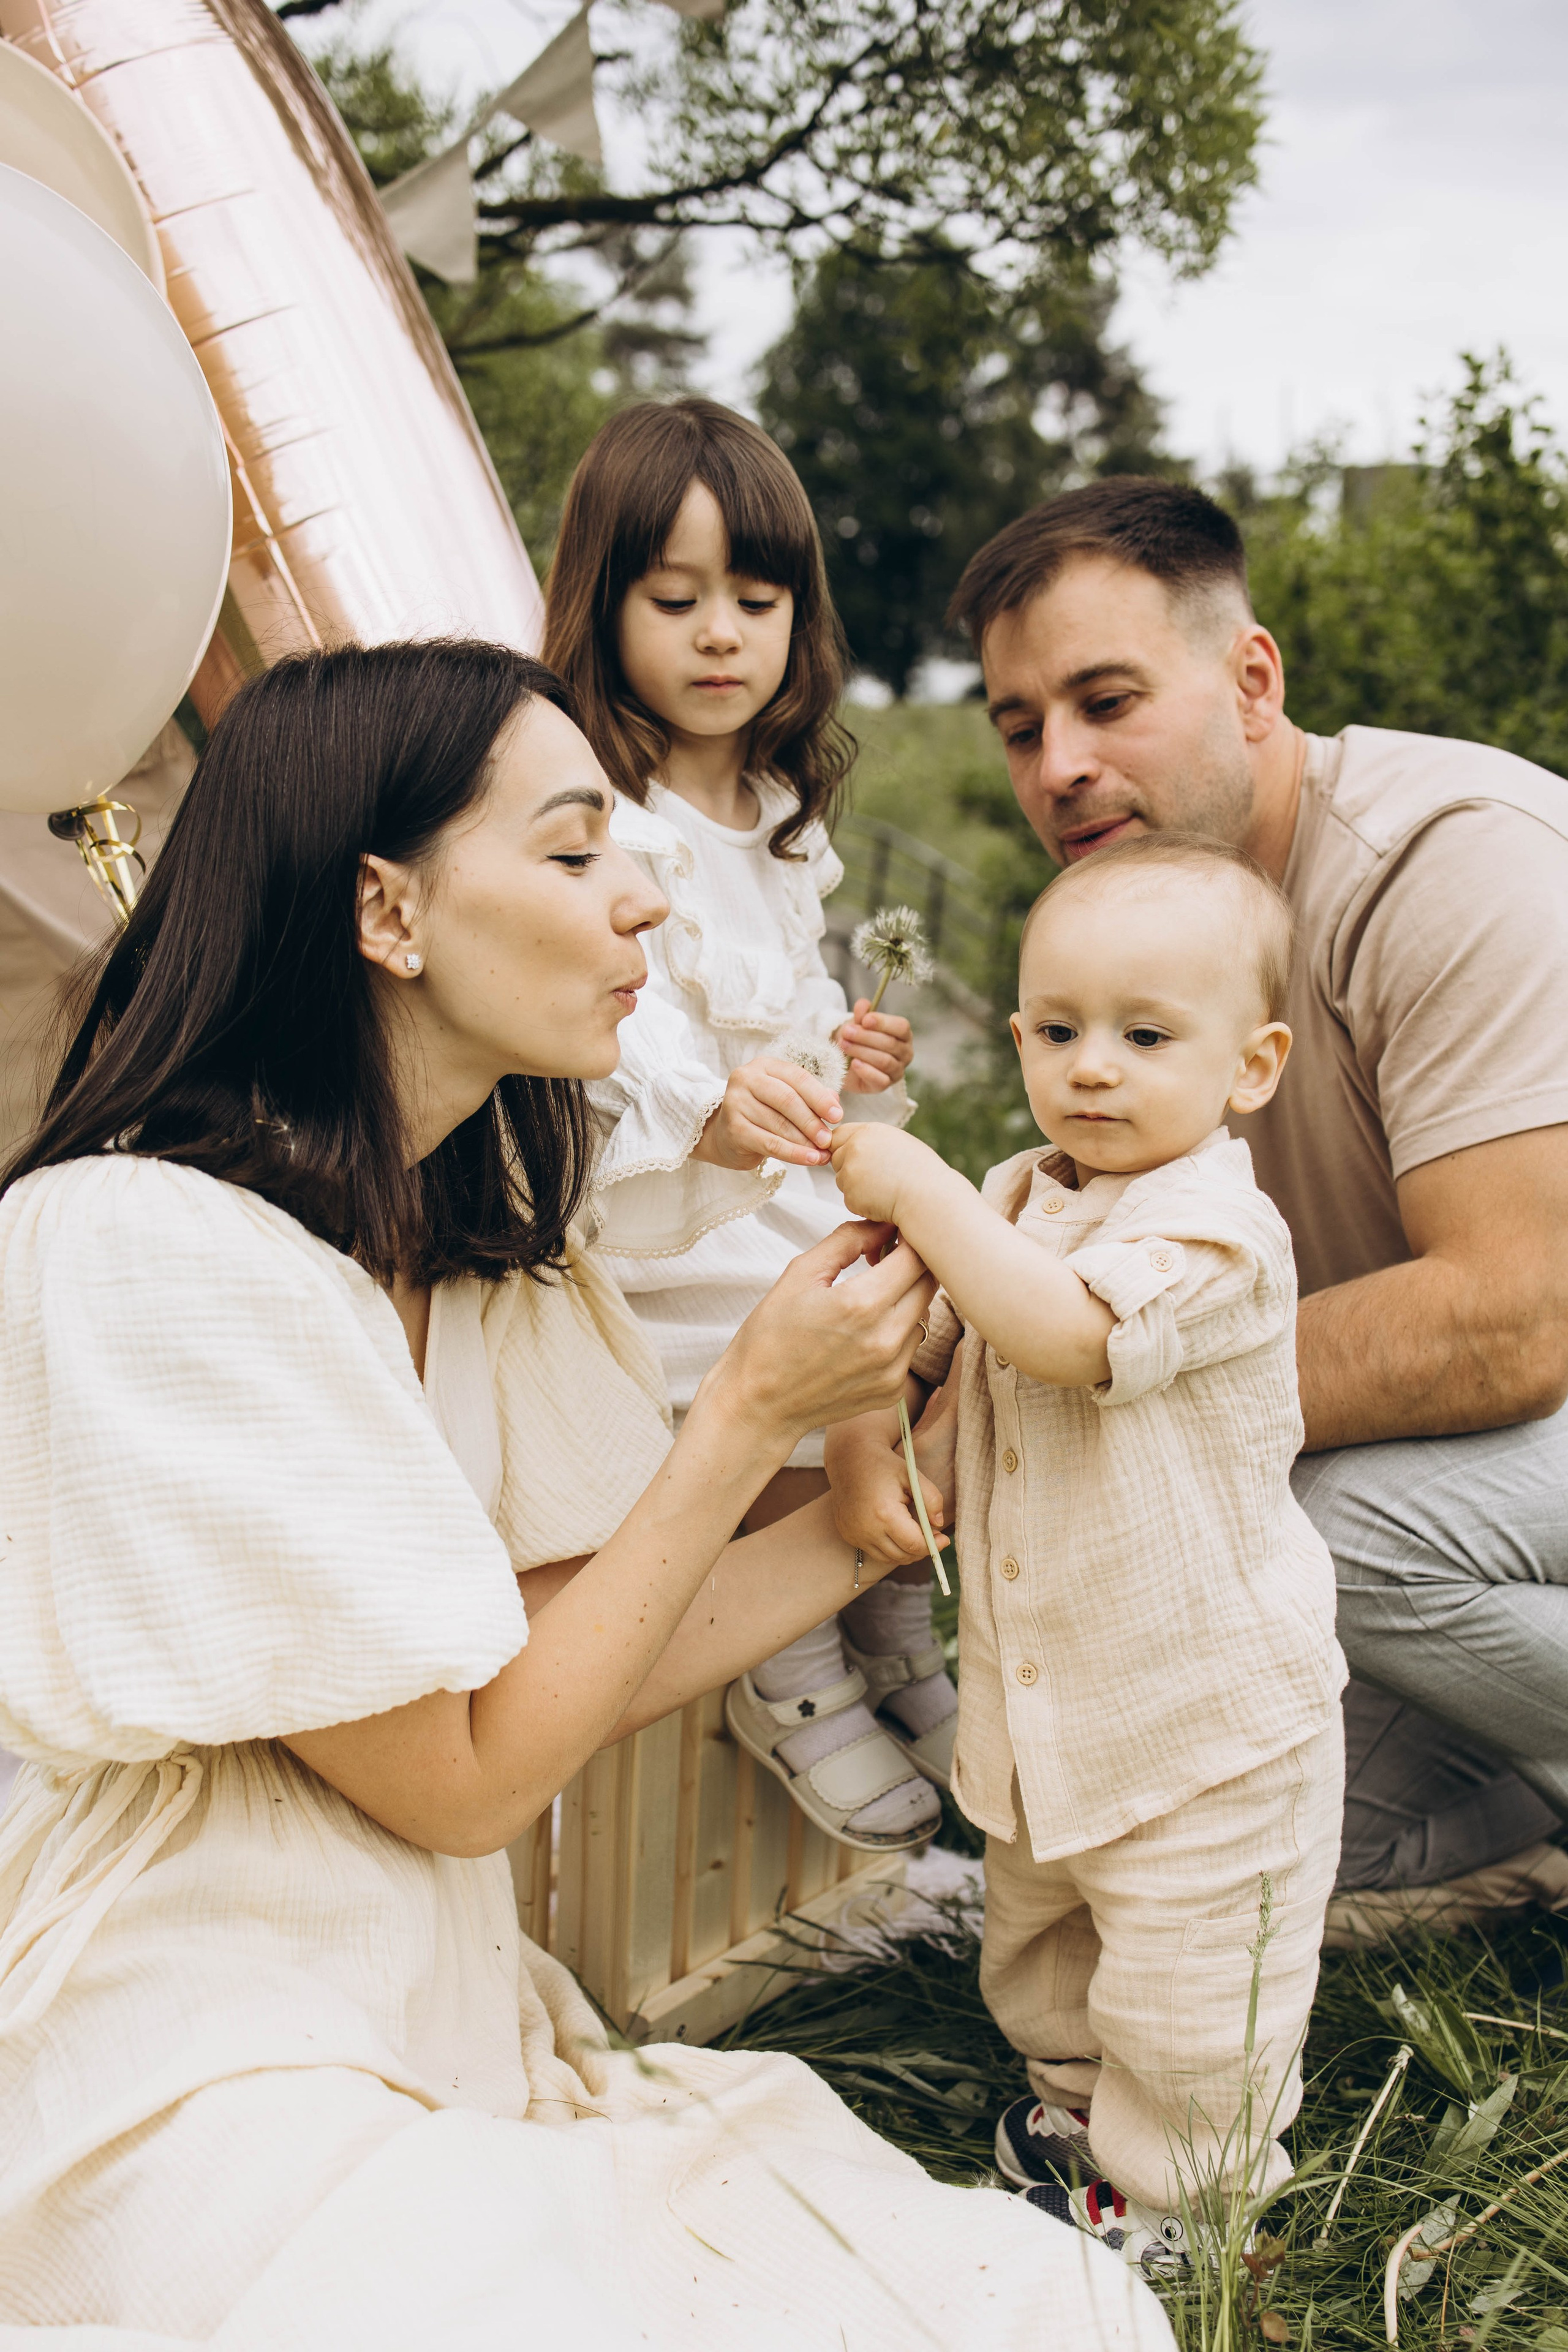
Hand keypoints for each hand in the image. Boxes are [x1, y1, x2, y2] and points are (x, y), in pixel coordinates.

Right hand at [695, 1056, 841, 1169]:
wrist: (726, 1135)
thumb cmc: (762, 1113)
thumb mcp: (786, 1099)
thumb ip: (810, 1096)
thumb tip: (835, 1102)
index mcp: (764, 1066)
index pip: (798, 1077)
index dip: (820, 1097)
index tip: (838, 1116)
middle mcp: (746, 1078)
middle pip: (788, 1099)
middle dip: (812, 1121)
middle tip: (828, 1139)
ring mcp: (736, 1103)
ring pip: (779, 1124)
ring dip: (805, 1142)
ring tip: (822, 1154)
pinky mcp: (734, 1129)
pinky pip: (770, 1143)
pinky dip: (793, 1154)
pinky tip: (809, 1160)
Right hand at [698, 1221, 936, 1452]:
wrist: (758, 1403)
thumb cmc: (770, 1337)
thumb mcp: (800, 1274)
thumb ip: (847, 1241)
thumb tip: (883, 1223)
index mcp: (860, 1304)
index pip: (916, 1258)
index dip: (909, 1238)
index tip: (895, 1233)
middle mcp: (885, 1338)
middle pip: (928, 1284)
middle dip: (912, 1264)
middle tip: (885, 1258)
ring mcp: (892, 1368)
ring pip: (923, 1315)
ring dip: (906, 1299)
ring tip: (869, 1298)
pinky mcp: (892, 1389)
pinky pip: (911, 1347)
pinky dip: (897, 1332)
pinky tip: (863, 1334)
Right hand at [826, 1402, 950, 1566]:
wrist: (849, 1459)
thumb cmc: (885, 1466)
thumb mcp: (913, 1475)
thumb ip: (932, 1499)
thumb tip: (939, 1524)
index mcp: (884, 1513)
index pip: (914, 1545)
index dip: (933, 1546)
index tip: (944, 1539)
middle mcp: (866, 1529)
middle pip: (903, 1556)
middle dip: (922, 1550)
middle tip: (933, 1536)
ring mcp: (854, 1534)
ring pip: (889, 1558)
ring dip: (906, 1551)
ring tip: (914, 1533)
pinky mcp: (848, 1535)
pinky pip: (874, 1552)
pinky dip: (889, 1548)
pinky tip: (896, 1532)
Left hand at [829, 1121, 946, 1226]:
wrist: (928, 1197)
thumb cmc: (922, 1172)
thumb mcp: (899, 1143)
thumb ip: (874, 1142)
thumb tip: (857, 1145)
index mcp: (869, 1132)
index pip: (839, 1135)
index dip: (845, 1147)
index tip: (857, 1159)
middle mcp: (855, 1148)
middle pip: (836, 1158)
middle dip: (849, 1168)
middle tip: (875, 1178)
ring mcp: (851, 1172)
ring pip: (842, 1180)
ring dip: (856, 1187)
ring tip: (884, 1189)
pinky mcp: (850, 1195)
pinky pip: (850, 1200)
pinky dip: (862, 1204)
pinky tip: (883, 1202)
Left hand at [835, 999, 913, 1093]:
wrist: (845, 1061)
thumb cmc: (857, 1039)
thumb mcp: (857, 1024)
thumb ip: (861, 1014)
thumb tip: (863, 1005)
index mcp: (903, 1034)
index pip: (901, 1027)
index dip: (883, 1022)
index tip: (864, 1020)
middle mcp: (905, 1053)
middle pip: (890, 1043)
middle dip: (865, 1037)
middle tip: (846, 1032)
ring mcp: (897, 1071)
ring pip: (884, 1061)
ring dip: (861, 1051)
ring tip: (844, 1045)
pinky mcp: (885, 1085)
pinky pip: (880, 1080)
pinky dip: (866, 1071)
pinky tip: (853, 1063)